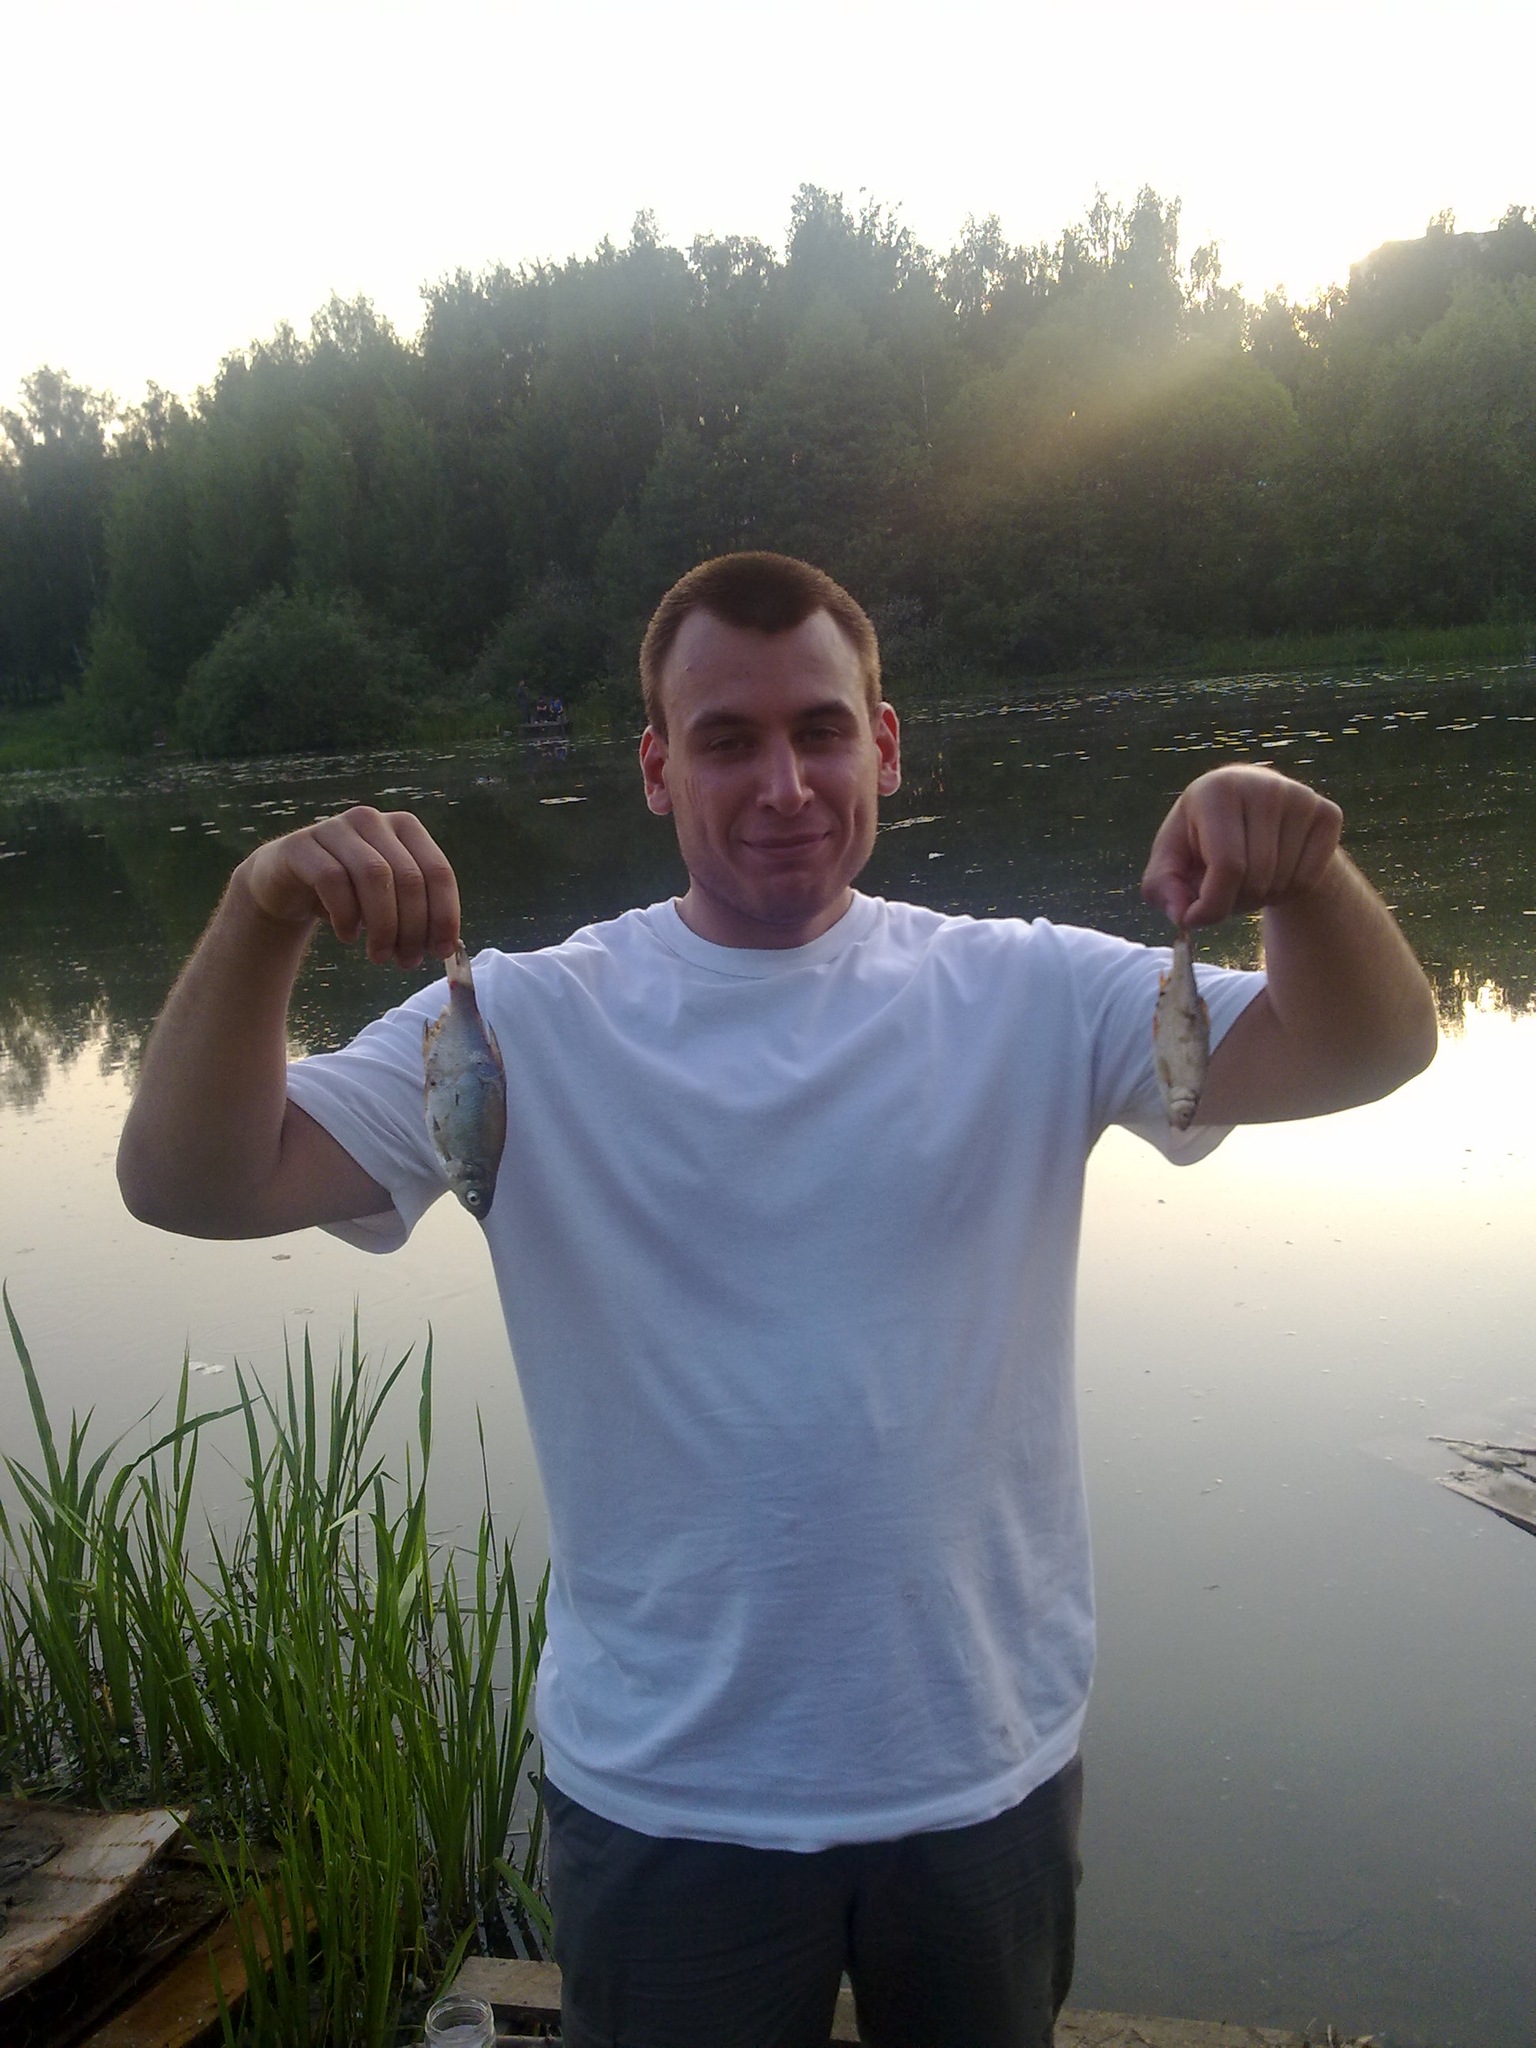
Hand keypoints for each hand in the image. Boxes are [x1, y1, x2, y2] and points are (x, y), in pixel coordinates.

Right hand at [238, 806, 460, 968]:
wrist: (287, 886)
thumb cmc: (349, 895)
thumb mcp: (389, 902)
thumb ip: (418, 915)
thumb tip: (446, 946)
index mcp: (405, 828)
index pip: (438, 871)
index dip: (444, 914)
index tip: (441, 951)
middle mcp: (372, 820)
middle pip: (408, 877)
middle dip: (413, 927)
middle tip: (407, 962)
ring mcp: (336, 828)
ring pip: (374, 876)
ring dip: (383, 925)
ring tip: (379, 956)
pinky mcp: (302, 845)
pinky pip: (332, 880)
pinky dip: (346, 915)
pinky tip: (348, 936)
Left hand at [1141, 766, 1342, 928]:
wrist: (1249, 814)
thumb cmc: (1201, 841)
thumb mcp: (1169, 862)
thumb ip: (1162, 889)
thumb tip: (1182, 915)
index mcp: (1218, 790)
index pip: (1227, 866)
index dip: (1211, 905)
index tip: (1196, 918)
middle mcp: (1264, 786)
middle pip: (1257, 877)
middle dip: (1235, 901)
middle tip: (1224, 890)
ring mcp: (1301, 797)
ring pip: (1283, 882)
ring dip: (1261, 898)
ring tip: (1247, 878)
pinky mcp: (1327, 814)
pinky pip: (1309, 879)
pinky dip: (1289, 892)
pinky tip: (1275, 872)